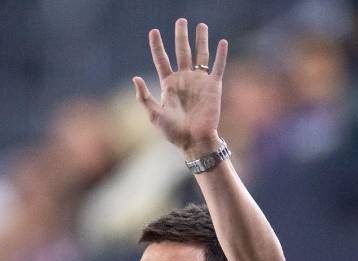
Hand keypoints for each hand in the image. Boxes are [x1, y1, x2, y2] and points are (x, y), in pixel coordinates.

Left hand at [132, 18, 228, 157]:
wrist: (194, 141)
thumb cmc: (173, 132)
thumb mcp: (154, 115)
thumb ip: (145, 97)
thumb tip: (135, 78)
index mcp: (168, 84)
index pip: (161, 60)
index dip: (157, 46)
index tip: (153, 31)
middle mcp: (184, 79)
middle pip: (181, 52)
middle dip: (181, 36)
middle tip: (181, 21)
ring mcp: (199, 81)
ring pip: (200, 55)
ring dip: (201, 40)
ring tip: (201, 25)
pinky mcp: (213, 87)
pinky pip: (218, 67)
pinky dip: (221, 55)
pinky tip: (222, 42)